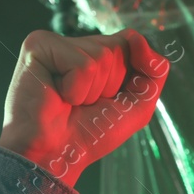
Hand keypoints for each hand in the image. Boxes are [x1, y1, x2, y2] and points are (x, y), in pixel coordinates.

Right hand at [0, 29, 169, 189]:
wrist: (57, 155)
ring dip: (93, 92)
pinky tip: (59, 97)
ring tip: (71, 103)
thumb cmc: (90, 134)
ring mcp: (56, 43)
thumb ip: (153, 72)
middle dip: (111, 86)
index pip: (131, 41)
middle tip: (86, 104)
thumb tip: (139, 39)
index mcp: (96, 54)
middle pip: (118, 47)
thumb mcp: (137, 105)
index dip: (131, 72)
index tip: (111, 97)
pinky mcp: (39, 46)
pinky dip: (77, 90)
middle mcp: (76, 44)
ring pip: (102, 56)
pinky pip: (82, 65)